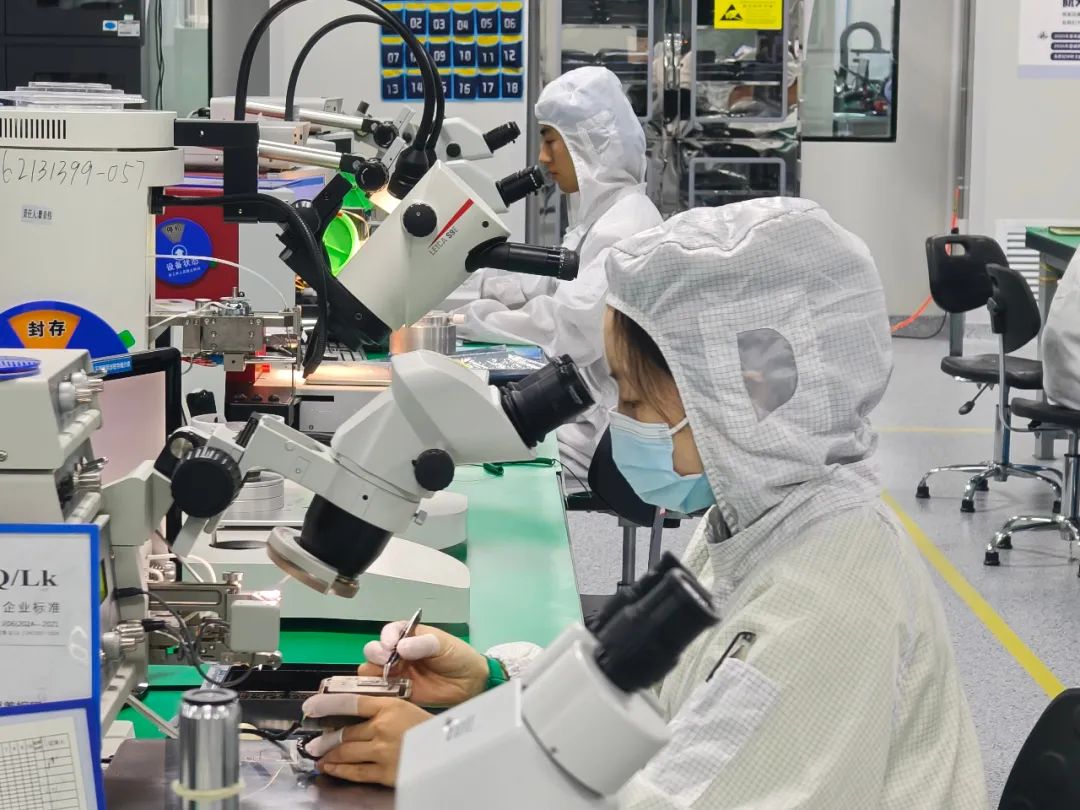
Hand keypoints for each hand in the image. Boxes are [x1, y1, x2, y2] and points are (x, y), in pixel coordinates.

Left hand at [301, 694, 431, 786]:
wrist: (450, 753)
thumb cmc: (432, 730)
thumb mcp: (408, 709)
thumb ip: (384, 710)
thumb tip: (358, 715)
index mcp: (390, 706)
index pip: (351, 702)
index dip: (327, 704)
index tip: (312, 706)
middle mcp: (382, 727)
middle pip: (345, 732)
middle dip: (325, 739)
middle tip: (312, 742)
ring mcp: (381, 751)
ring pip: (346, 752)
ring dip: (329, 755)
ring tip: (318, 756)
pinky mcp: (384, 772)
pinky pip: (355, 771)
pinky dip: (340, 770)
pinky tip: (331, 769)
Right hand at [358, 622, 488, 707]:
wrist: (471, 684)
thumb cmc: (458, 657)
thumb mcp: (444, 645)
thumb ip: (424, 644)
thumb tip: (400, 647)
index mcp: (409, 636)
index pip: (390, 632)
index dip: (387, 637)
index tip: (390, 645)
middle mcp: (398, 653)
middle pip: (375, 651)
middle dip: (376, 655)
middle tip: (385, 662)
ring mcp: (397, 673)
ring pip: (372, 671)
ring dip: (372, 674)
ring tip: (385, 679)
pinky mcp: (399, 693)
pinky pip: (380, 692)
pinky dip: (377, 692)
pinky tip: (384, 693)